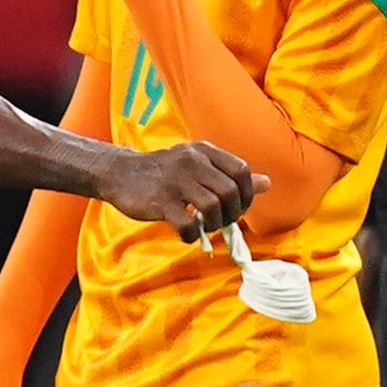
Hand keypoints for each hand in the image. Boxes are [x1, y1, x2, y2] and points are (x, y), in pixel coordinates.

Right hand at [96, 139, 262, 241]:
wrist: (119, 173)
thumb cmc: (162, 172)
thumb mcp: (197, 165)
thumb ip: (229, 174)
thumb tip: (267, 183)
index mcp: (204, 151)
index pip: (241, 170)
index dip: (246, 194)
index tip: (238, 207)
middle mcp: (192, 162)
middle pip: (229, 191)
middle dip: (232, 213)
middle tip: (221, 221)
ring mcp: (176, 181)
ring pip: (213, 207)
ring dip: (215, 224)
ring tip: (205, 227)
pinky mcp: (160, 201)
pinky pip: (188, 223)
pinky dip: (192, 235)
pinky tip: (187, 235)